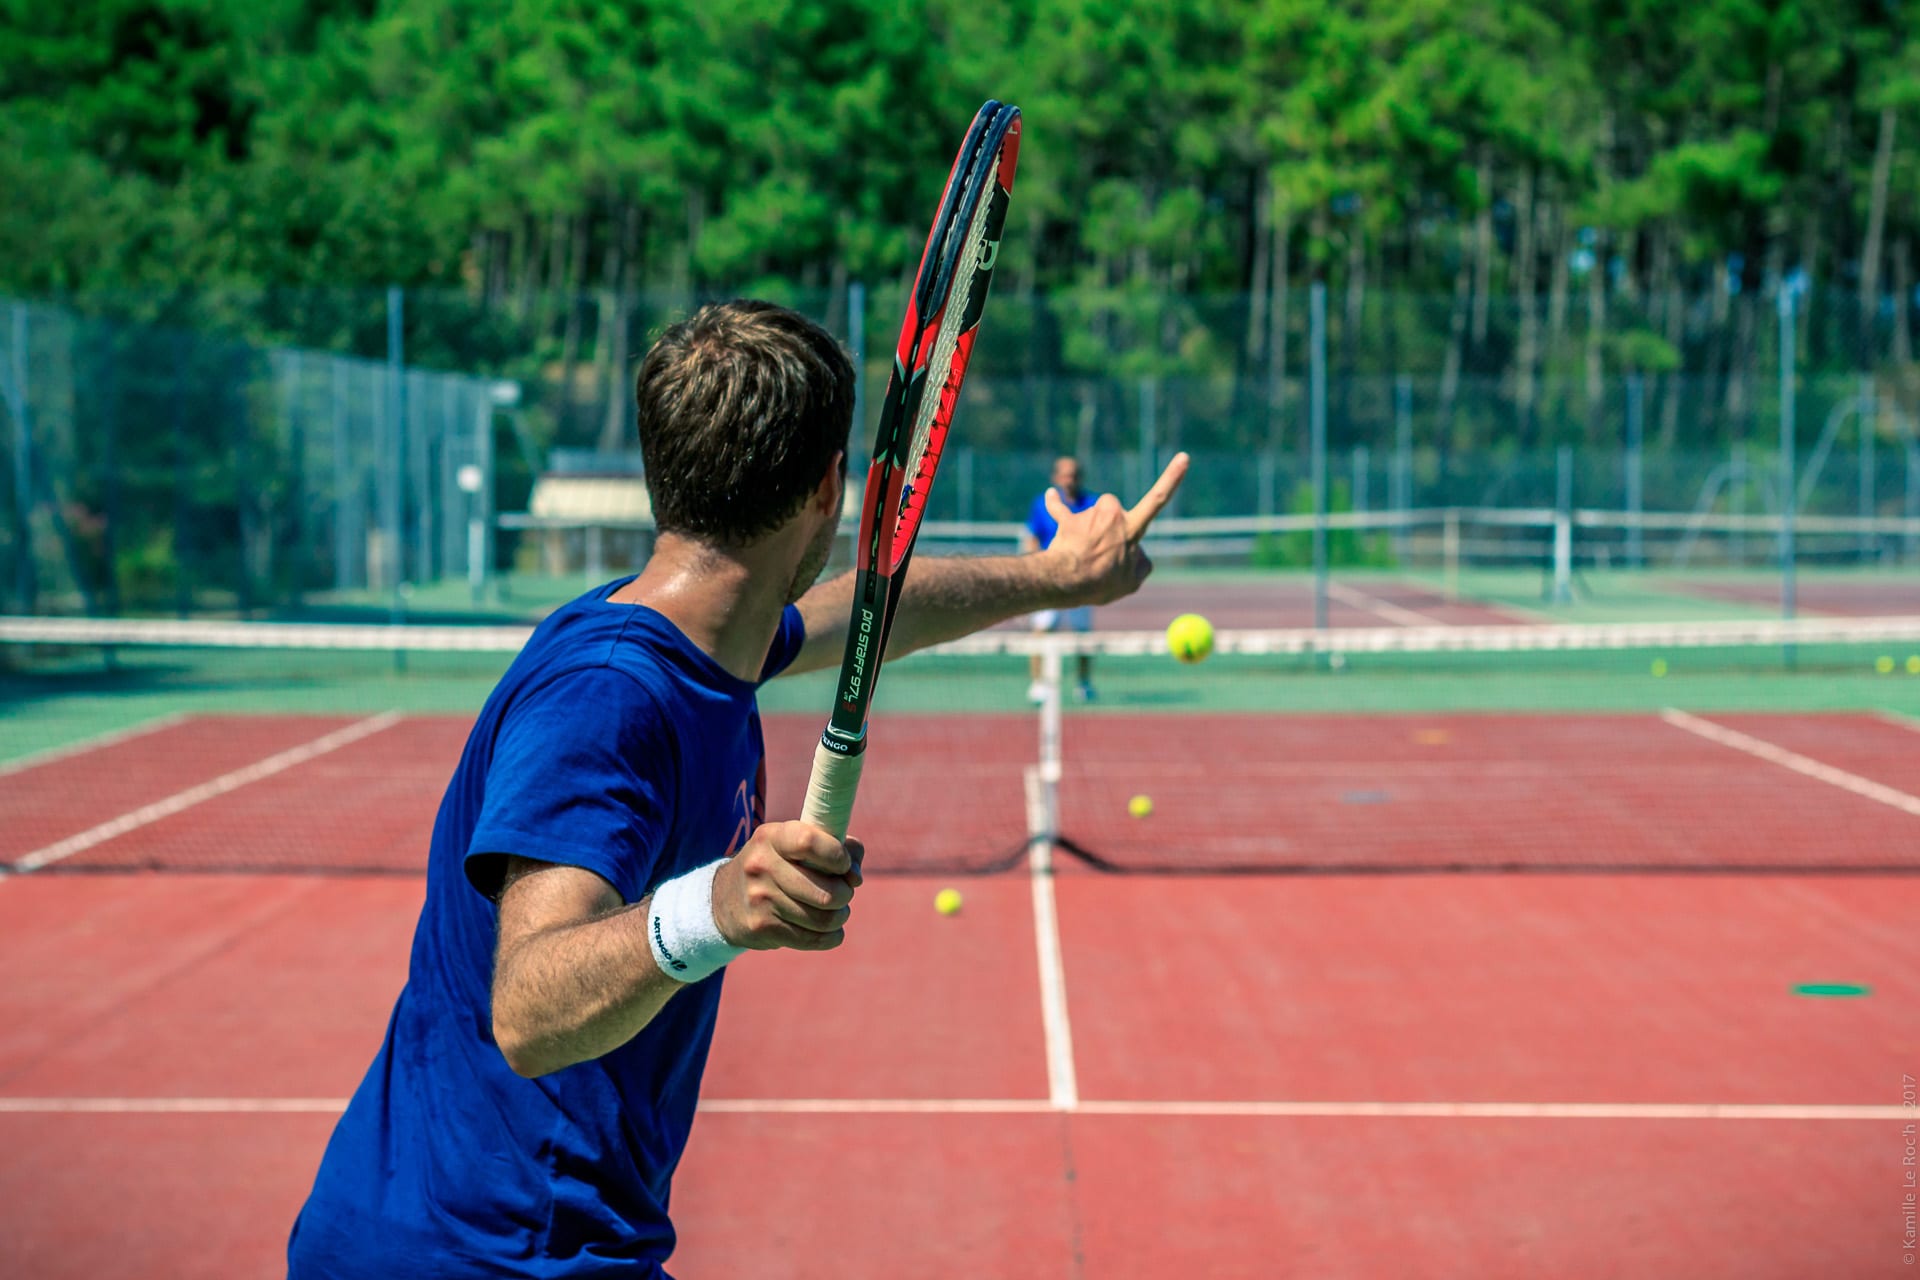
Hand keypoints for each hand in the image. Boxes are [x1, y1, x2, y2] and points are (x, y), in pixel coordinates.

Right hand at [712, 821, 863, 951]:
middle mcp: (762, 866)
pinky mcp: (761, 928)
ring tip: (836, 911)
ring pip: (824, 919)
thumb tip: (855, 875)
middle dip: (845, 894)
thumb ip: (837, 846)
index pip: (810, 841)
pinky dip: (832, 936)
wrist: (724, 900)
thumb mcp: (795, 845)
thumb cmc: (777, 865)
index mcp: (772, 837)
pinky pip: (813, 939)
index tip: (844, 865)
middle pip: (827, 892)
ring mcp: (760, 899)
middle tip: (843, 892)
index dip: (838, 856)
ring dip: (839, 916)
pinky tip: (830, 930)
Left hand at [1043, 452, 1188, 605]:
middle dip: (1111, 527)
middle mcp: (1112, 514)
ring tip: (1084, 555)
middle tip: (1104, 555)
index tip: (1183, 456)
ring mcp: (1089, 515)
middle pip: (1115, 512)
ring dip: (1089, 530)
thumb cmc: (1101, 583)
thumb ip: (1141, 565)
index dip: (1172, 478)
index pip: (1158, 500)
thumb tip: (1138, 555)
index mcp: (1133, 528)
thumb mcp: (1132, 582)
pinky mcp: (1067, 520)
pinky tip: (1051, 494)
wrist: (1068, 582)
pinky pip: (1059, 507)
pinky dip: (1055, 502)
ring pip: (1092, 516)